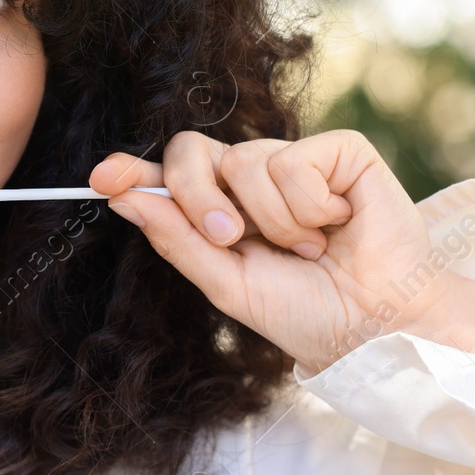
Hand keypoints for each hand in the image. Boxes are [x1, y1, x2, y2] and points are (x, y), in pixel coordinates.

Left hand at [91, 129, 446, 374]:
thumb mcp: (226, 284)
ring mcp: (296, 161)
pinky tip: (337, 225)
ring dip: (272, 220)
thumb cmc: (305, 310)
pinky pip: (293, 161)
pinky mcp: (340, 151)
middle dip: (197, 197)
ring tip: (310, 247)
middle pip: (192, 152)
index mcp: (222, 209)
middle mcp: (253, 179)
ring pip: (244, 160)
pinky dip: (309, 207)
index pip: (169, 177)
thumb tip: (124, 198)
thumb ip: (178, 239)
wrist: (373, 324)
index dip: (133, 172)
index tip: (101, 177)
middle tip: (231, 238)